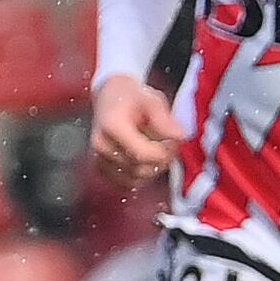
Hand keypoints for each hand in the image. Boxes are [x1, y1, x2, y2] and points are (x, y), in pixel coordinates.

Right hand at [91, 74, 187, 189]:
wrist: (110, 97)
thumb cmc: (133, 98)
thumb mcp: (152, 101)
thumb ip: (165, 120)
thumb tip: (181, 136)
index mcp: (112, 126)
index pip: (141, 155)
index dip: (163, 154)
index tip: (174, 142)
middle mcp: (101, 145)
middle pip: (140, 169)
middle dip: (161, 161)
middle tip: (170, 145)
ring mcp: (99, 159)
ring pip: (135, 179)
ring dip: (153, 169)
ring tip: (158, 150)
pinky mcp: (101, 169)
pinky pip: (127, 183)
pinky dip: (142, 175)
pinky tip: (147, 160)